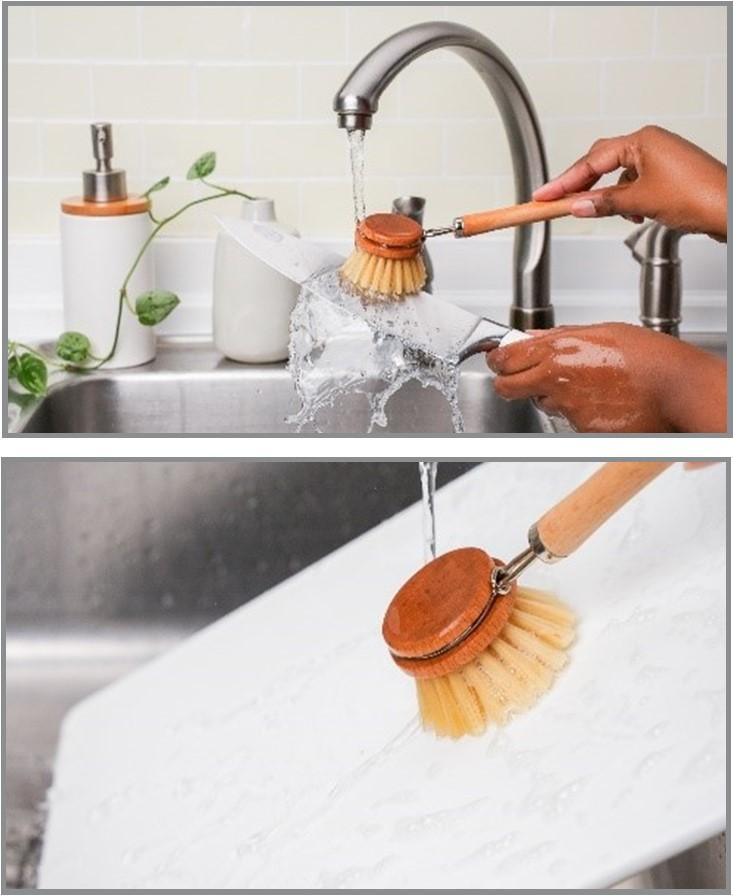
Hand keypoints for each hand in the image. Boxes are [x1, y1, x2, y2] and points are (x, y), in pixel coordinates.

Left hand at [487, 323, 726, 432]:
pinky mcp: (580, 429)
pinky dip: (578, 412)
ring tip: (586, 385)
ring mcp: (566, 408)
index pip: (503, 359)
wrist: (676, 389)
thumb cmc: (648, 357)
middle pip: (506, 388)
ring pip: (541, 403)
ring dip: (551, 396)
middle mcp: (555, 380)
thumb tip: (533, 336)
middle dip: (509, 383)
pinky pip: (568, 420)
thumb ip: (559, 335)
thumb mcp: (600, 331)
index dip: (498, 360)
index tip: (498, 360)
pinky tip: (601, 400)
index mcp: (557, 351)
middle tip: (519, 378)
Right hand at [534, 126, 726, 240]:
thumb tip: (578, 205)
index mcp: (642, 141)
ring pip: (618, 179)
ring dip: (609, 199)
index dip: (563, 182)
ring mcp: (659, 161)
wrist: (730, 209)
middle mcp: (650, 146)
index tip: (543, 195)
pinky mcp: (667, 178)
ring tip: (609, 214)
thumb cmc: (700, 196)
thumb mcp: (640, 202)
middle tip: (558, 203)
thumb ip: (604, 203)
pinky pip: (634, 188)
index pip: (591, 161)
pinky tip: (632, 216)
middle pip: (601, 164)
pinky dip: (626, 203)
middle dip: (582, 186)